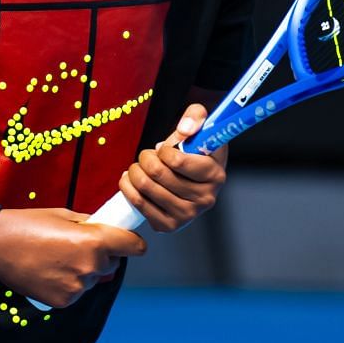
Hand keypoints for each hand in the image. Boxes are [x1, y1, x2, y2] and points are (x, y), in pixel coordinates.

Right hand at [0, 207, 146, 308]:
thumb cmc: (28, 225)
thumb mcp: (63, 215)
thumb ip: (89, 225)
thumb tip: (104, 229)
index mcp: (94, 241)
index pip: (133, 246)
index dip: (132, 243)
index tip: (130, 242)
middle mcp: (90, 267)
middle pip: (113, 264)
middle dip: (103, 255)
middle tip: (79, 246)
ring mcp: (77, 287)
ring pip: (93, 278)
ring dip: (84, 270)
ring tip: (58, 259)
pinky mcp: (64, 301)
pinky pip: (77, 291)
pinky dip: (69, 283)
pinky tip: (50, 272)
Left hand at [117, 103, 226, 232]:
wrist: (188, 177)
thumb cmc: (194, 151)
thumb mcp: (200, 126)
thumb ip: (196, 116)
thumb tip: (185, 130)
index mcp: (216, 175)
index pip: (177, 161)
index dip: (164, 151)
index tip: (163, 149)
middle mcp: (205, 199)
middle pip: (158, 174)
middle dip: (146, 158)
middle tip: (148, 156)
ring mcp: (187, 215)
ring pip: (145, 187)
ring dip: (135, 170)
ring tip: (140, 166)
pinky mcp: (169, 225)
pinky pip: (138, 204)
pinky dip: (128, 187)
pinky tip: (132, 179)